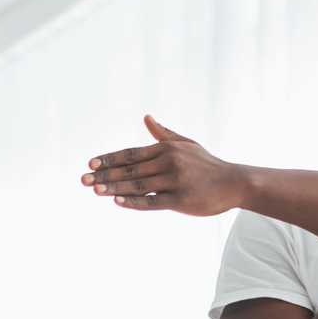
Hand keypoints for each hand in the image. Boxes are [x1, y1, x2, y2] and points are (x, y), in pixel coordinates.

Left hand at [81, 115, 243, 215]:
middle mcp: (168, 162)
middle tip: (83, 181)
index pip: (131, 153)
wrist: (234, 183)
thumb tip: (147, 117)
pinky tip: (118, 201)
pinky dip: (134, 202)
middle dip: (105, 175)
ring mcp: (174, 181)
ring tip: (95, 191)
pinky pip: (152, 201)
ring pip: (137, 185)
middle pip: (130, 169)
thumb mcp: (186, 144)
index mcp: (166, 148)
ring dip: (114, 188)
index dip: (109, 159)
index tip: (90, 165)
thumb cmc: (207, 164)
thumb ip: (164, 134)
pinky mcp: (180, 199)